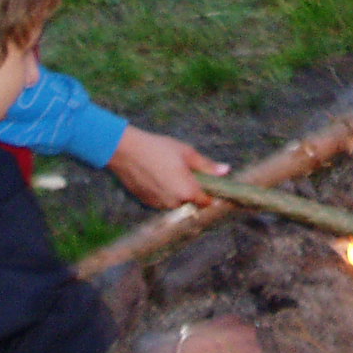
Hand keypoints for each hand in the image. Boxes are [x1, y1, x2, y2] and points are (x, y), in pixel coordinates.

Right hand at [107, 126, 226, 207]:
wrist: (126, 151)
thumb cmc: (159, 148)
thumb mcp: (187, 153)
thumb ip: (207, 166)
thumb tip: (225, 171)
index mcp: (187, 191)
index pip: (206, 202)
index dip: (210, 193)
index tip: (210, 184)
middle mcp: (174, 202)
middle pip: (189, 200)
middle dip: (191, 189)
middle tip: (184, 169)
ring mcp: (158, 204)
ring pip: (174, 200)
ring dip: (176, 191)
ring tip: (167, 169)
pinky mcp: (146, 202)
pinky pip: (161, 199)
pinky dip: (162, 191)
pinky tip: (156, 174)